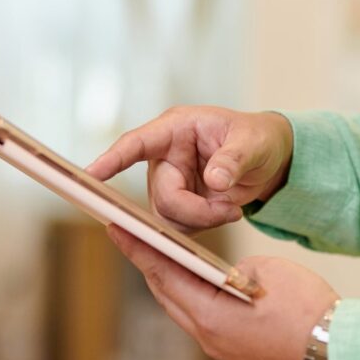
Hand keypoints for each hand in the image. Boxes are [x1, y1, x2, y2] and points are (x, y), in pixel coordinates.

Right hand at [86, 106, 293, 231]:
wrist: (268, 160)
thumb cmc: (258, 139)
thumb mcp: (253, 144)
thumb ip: (234, 159)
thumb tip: (214, 179)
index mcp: (175, 129)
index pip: (137, 144)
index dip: (113, 160)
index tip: (91, 174)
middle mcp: (164, 157)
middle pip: (162, 197)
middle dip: (196, 212)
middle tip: (232, 210)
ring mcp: (167, 184)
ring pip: (167, 220)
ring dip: (202, 221)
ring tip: (232, 207)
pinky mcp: (175, 207)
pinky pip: (178, 230)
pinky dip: (204, 227)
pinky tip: (225, 212)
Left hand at [106, 225, 339, 359]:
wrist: (339, 354)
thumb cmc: (308, 310)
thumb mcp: (266, 270)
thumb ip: (233, 269)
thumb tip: (223, 276)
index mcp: (209, 315)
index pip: (162, 274)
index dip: (137, 249)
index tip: (115, 228)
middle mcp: (208, 338)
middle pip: (167, 294)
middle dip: (150, 263)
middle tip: (133, 236)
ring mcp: (221, 350)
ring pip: (184, 309)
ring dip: (172, 282)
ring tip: (161, 255)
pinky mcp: (236, 354)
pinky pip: (204, 321)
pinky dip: (195, 298)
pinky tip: (198, 283)